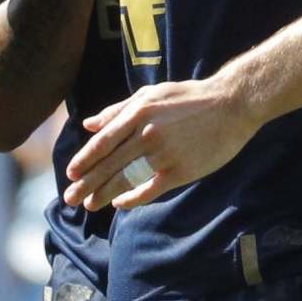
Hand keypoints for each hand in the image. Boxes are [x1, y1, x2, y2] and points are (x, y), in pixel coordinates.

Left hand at [64, 76, 260, 209]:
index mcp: (138, 113)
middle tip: (70, 198)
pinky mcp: (181, 170)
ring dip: (105, 194)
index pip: (103, 142)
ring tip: (89, 205)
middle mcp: (147, 134)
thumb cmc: (190, 98)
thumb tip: (89, 125)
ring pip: (126, 179)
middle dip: (87, 183)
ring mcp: (164, 154)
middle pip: (110, 164)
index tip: (71, 174)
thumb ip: (119, 110)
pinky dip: (133, 199)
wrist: (232, 104)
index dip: (85, 160)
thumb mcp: (151, 95)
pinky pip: (150, 190)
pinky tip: (120, 205)